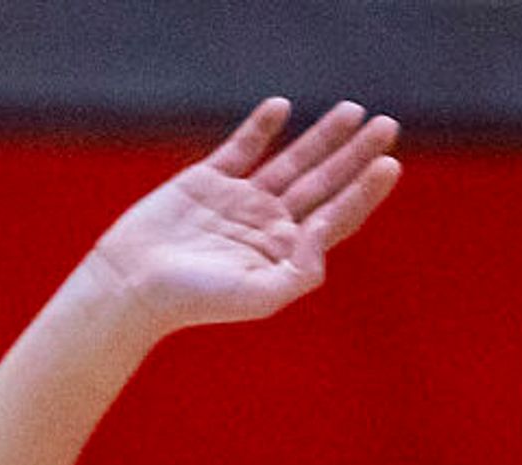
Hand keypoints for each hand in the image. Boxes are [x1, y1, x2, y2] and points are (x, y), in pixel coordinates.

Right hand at [75, 99, 400, 335]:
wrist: (131, 284)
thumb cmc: (192, 300)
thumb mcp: (257, 296)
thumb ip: (301, 270)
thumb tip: (324, 227)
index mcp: (283, 254)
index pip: (335, 218)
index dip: (364, 191)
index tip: (390, 164)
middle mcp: (266, 225)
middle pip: (323, 183)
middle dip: (356, 154)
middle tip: (388, 125)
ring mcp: (238, 201)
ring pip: (291, 161)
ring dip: (322, 136)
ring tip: (353, 110)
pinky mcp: (206, 181)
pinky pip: (241, 148)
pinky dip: (261, 127)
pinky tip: (281, 108)